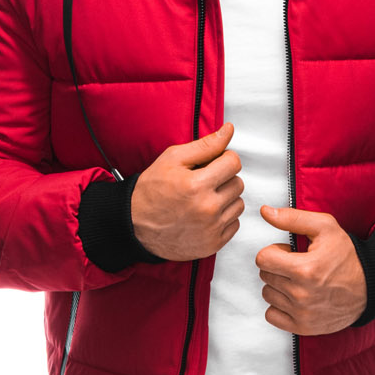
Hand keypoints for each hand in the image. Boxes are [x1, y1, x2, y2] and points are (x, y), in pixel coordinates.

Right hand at [129, 121, 244, 260]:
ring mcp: (211, 229)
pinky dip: (224, 218)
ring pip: (238, 204)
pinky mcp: (213, 244)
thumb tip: (229, 130)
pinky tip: (206, 214)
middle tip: (205, 181)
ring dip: (226, 198)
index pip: (234, 163)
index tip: (214, 163)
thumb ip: (205, 145)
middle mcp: (207, 209)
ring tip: (205, 198)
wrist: (135, 225)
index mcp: (197, 185)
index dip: (224, 159)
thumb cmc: (152, 190)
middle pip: (238, 184)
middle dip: (224, 178)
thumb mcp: (173, 159)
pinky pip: (234, 224)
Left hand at [256, 206, 367, 334]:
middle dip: (278, 267)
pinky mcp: (302, 327)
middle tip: (299, 266)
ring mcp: (301, 313)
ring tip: (299, 281)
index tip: (289, 253)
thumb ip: (292, 218)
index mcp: (304, 269)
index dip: (274, 252)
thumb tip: (265, 212)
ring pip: (267, 294)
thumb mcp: (325, 227)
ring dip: (278, 286)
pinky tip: (295, 298)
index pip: (262, 259)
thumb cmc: (347, 256)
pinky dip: (279, 306)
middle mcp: (301, 294)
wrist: (370, 287)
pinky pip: (272, 315)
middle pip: (265, 275)